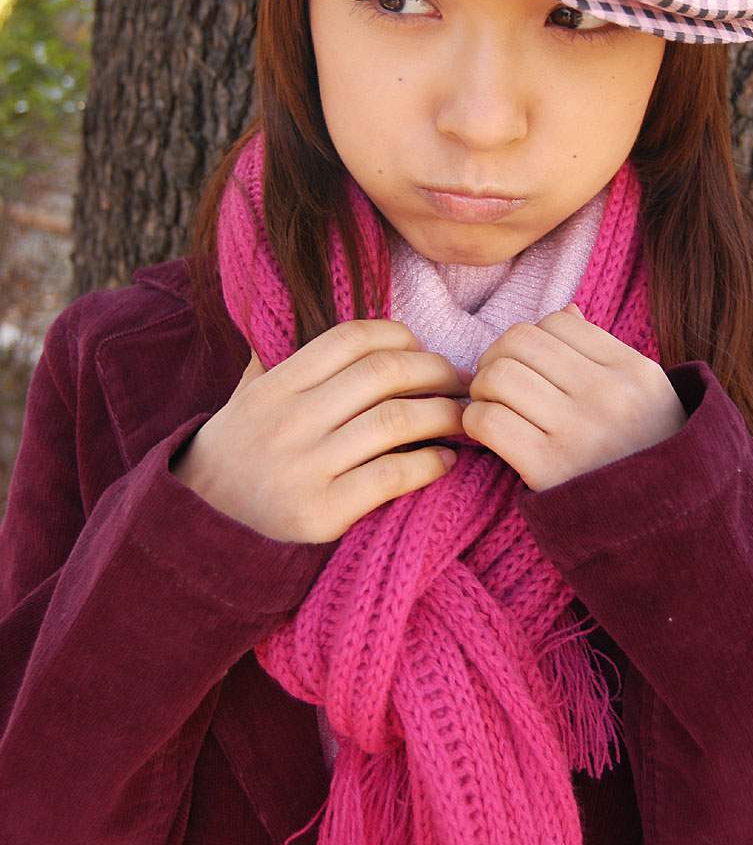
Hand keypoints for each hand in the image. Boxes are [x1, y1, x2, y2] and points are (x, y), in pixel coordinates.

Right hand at [170, 319, 469, 542]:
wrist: (195, 532)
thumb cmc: (233, 459)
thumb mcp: (243, 400)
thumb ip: (273, 360)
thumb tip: (299, 312)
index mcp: (275, 385)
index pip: (350, 338)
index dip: (399, 336)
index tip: (421, 349)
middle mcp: (289, 420)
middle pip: (383, 373)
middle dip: (435, 371)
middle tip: (461, 382)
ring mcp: (304, 467)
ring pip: (395, 420)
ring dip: (444, 414)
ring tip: (464, 419)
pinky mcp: (320, 514)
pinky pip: (392, 476)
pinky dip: (429, 464)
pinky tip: (445, 461)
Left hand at [461, 304, 686, 491]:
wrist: (666, 533)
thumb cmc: (648, 459)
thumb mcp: (649, 398)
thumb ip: (606, 355)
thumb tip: (564, 311)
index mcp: (634, 370)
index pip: (557, 321)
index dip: (531, 340)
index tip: (528, 367)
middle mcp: (608, 394)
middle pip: (519, 341)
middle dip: (495, 358)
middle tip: (496, 385)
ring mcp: (578, 430)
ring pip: (497, 376)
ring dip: (481, 390)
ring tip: (491, 409)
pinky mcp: (547, 469)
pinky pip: (488, 421)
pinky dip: (474, 423)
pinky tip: (487, 435)